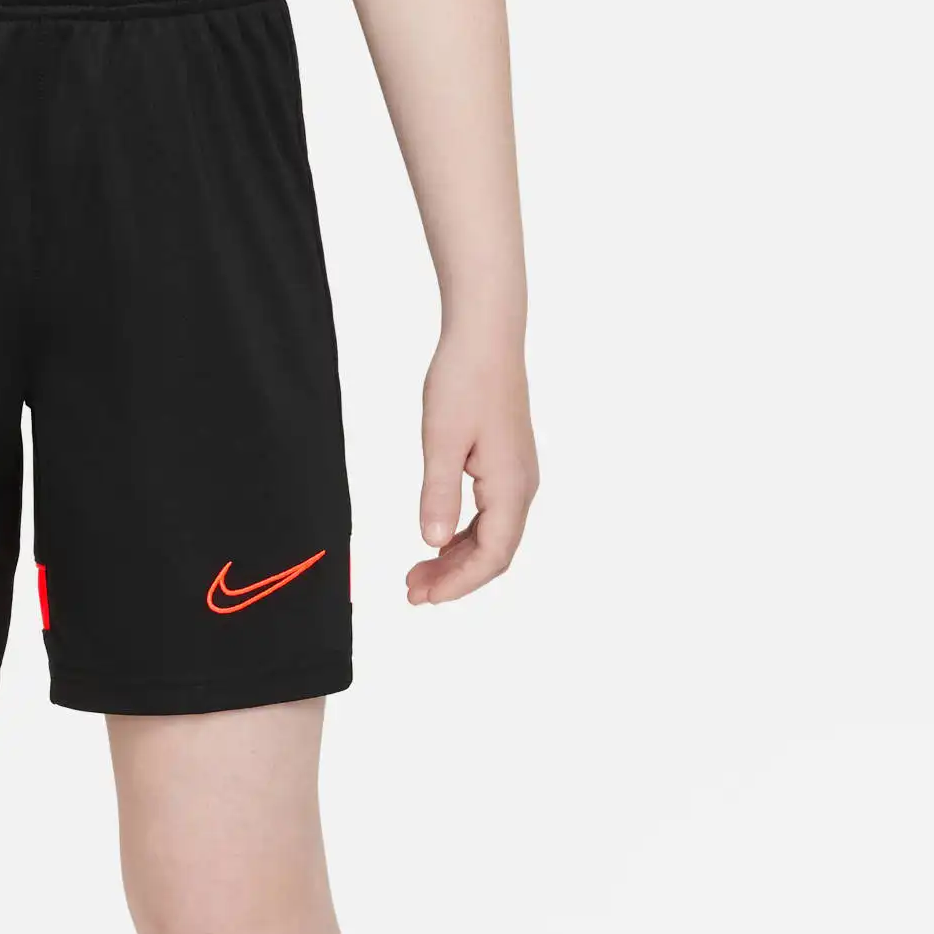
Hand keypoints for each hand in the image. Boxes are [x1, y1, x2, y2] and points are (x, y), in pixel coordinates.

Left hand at [408, 332, 539, 605]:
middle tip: (411, 592)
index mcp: (511, 486)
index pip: (492, 555)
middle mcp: (521, 486)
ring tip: (416, 575)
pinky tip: (435, 543)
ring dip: (455, 560)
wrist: (485, 336)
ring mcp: (516, 477)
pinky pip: (488, 517)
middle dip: (454, 579)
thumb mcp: (441, 440)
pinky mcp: (505, 467)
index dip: (459, 583)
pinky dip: (461, 537)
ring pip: (490, 537)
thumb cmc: (464, 380)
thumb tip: (430, 542)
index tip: (424, 597)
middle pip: (493, 553)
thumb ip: (437, 494)